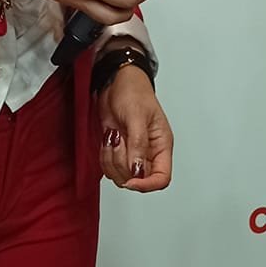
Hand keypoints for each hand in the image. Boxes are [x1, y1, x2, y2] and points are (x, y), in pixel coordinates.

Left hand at [98, 66, 173, 191]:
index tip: (131, 180)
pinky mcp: (118, 150)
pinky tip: (108, 138)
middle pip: (137, 179)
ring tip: (113, 136)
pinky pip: (108, 167)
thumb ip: (138, 145)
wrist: (115, 81)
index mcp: (161, 145)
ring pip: (120, 175)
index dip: (147, 184)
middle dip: (122, 165)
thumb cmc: (133, 91)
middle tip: (119, 142)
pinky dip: (104, 156)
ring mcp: (132, 152)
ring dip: (111, 159)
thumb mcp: (137, 116)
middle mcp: (148, 152)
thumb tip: (138, 171)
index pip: (162, 178)